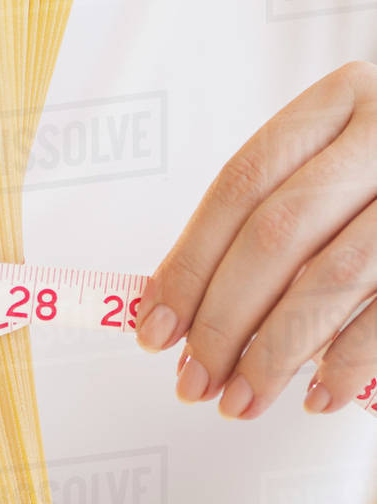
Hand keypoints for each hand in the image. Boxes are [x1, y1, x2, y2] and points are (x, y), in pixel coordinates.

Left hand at [135, 61, 376, 418]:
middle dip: (223, 319)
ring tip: (240, 401)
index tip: (154, 329)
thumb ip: (266, 218)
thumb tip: (175, 310)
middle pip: (277, 232)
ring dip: (276, 352)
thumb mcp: (335, 167)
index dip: (189, 262)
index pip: (240, 185)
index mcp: (338, 101)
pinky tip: (317, 396)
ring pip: (332, 276)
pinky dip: (348, 359)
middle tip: (193, 380)